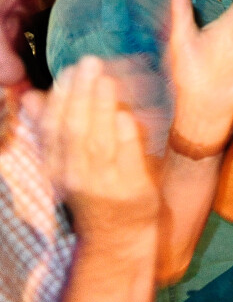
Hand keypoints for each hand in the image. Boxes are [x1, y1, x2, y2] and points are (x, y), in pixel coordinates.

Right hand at [39, 57, 159, 240]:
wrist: (117, 239)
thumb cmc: (95, 194)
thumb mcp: (68, 165)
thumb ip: (54, 132)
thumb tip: (32, 97)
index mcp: (58, 168)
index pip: (52, 128)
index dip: (59, 98)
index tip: (68, 71)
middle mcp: (75, 176)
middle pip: (73, 129)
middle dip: (80, 93)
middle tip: (89, 63)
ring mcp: (103, 184)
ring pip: (98, 140)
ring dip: (101, 107)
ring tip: (105, 79)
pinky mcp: (131, 190)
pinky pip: (126, 158)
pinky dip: (125, 135)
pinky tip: (126, 114)